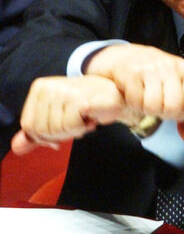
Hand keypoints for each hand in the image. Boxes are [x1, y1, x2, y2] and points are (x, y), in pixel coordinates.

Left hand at [12, 75, 129, 154]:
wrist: (117, 93)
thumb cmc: (88, 103)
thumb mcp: (57, 116)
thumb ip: (36, 132)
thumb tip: (17, 147)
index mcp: (41, 88)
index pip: (29, 125)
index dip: (45, 135)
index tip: (62, 128)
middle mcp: (51, 87)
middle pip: (42, 130)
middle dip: (61, 134)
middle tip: (77, 123)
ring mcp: (65, 92)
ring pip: (57, 130)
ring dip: (74, 131)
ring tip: (84, 119)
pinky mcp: (80, 101)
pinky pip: (73, 127)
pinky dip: (83, 128)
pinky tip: (90, 120)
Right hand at [86, 43, 183, 121]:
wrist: (125, 56)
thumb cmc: (153, 76)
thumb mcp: (174, 89)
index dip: (180, 115)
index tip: (171, 111)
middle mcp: (171, 66)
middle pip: (173, 107)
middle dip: (162, 114)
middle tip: (156, 107)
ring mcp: (151, 68)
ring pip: (153, 105)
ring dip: (146, 110)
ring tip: (144, 101)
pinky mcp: (131, 71)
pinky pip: (135, 101)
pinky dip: (133, 104)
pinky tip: (134, 96)